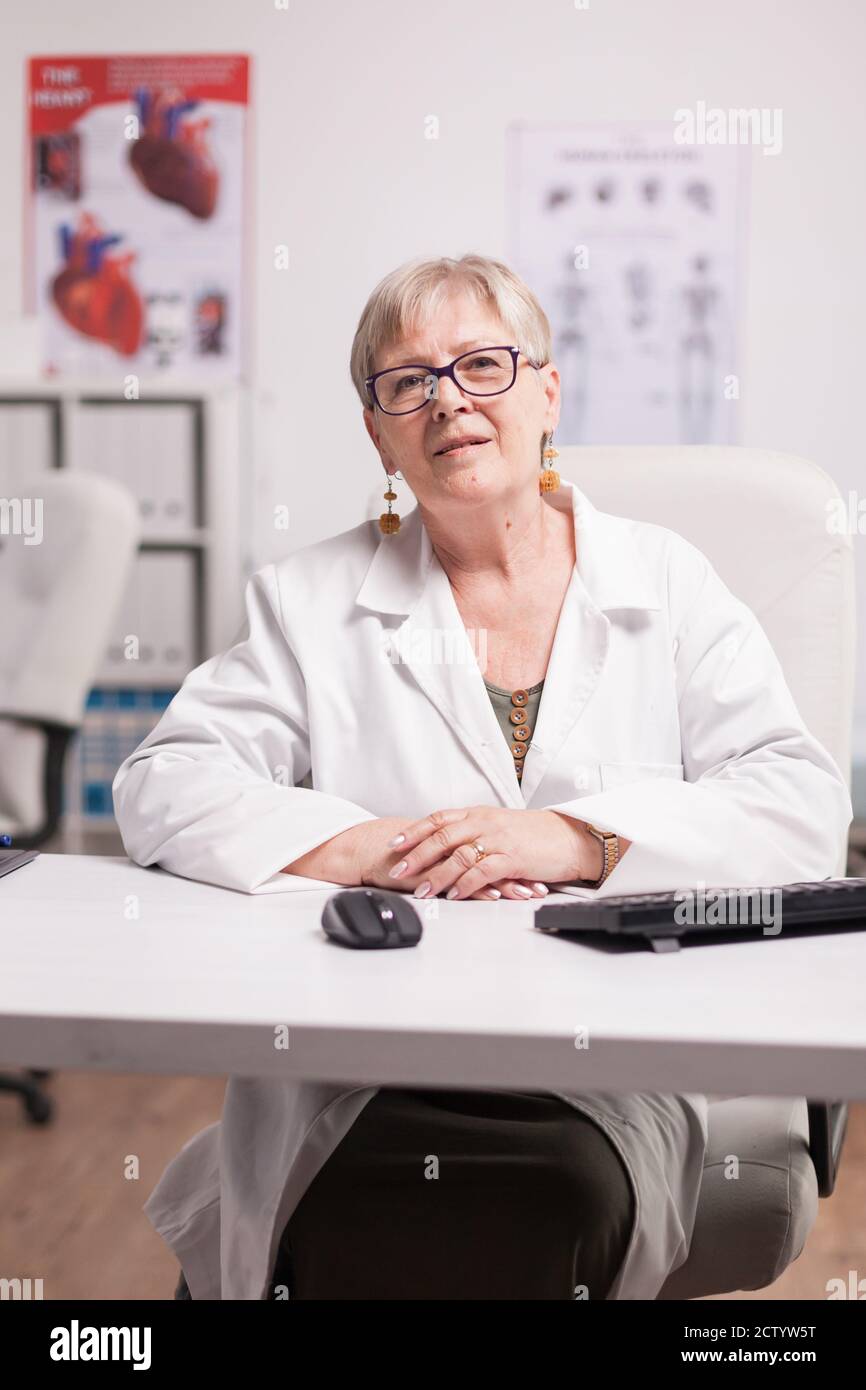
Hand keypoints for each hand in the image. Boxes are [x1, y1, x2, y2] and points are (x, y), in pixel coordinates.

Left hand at [382, 806, 603, 901]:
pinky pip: (483, 871)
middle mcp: (485, 823)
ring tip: (421, 890)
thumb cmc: (536, 835)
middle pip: (442, 836)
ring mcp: (499, 839)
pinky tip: (454, 895)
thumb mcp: (500, 826)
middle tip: (397, 870)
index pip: (439, 819)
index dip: (414, 831)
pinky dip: (466, 884)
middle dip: (416, 854)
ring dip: (437, 875)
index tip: (395, 844)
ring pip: (459, 855)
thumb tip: (448, 847)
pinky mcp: (513, 858)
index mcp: (479, 814)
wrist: (571, 838)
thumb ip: (474, 833)